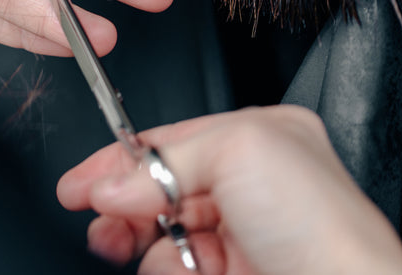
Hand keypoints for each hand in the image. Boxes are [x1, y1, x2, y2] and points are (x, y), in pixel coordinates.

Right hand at [57, 106, 401, 274]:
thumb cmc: (323, 231)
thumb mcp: (240, 150)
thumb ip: (166, 156)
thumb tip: (111, 183)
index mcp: (262, 140)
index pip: (171, 141)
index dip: (119, 160)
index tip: (78, 185)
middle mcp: (253, 187)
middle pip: (159, 190)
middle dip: (120, 207)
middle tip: (99, 224)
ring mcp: (242, 238)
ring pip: (160, 236)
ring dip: (140, 246)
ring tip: (130, 251)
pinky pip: (171, 269)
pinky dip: (163, 271)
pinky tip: (178, 272)